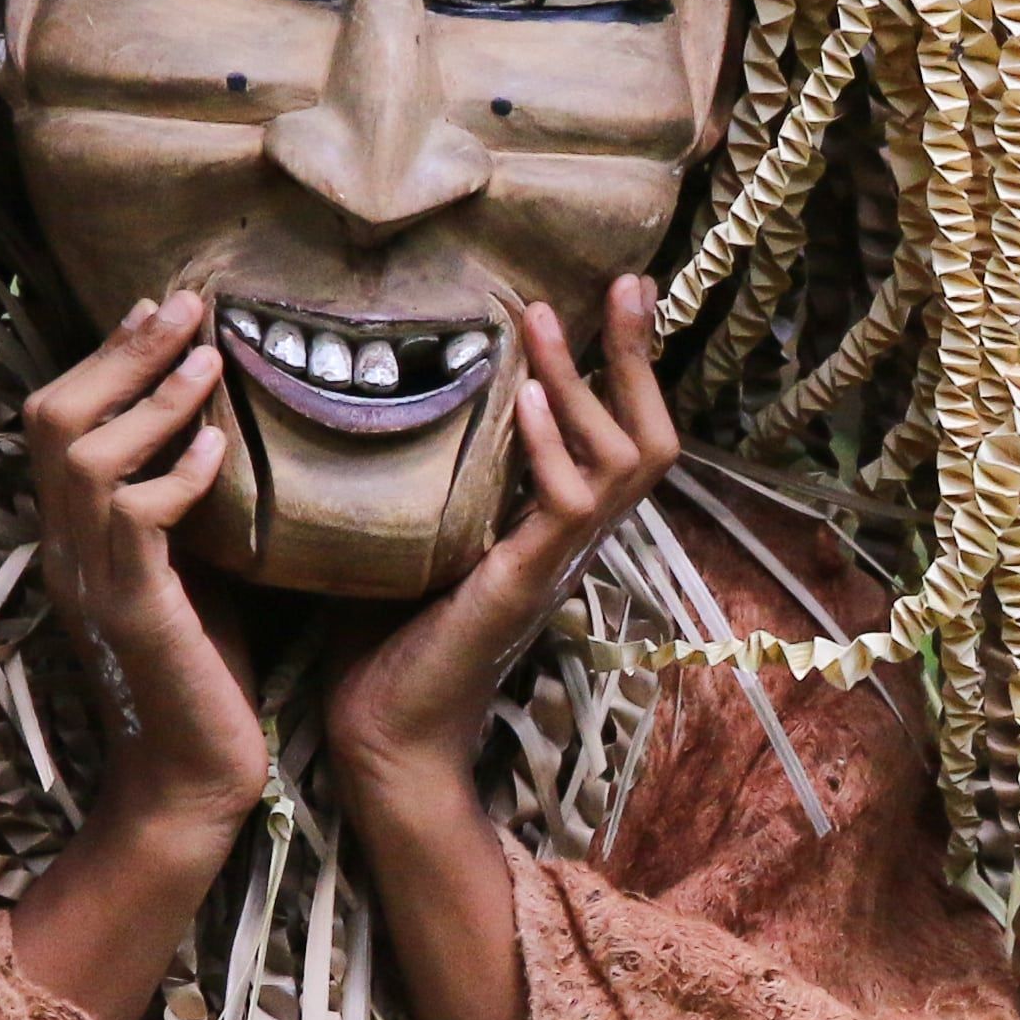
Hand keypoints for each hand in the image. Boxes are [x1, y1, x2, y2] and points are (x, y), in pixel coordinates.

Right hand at [22, 290, 268, 838]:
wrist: (193, 781)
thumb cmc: (208, 677)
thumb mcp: (199, 571)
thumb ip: (191, 507)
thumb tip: (232, 429)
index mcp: (78, 535)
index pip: (60, 422)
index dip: (105, 357)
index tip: (162, 309)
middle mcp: (68, 548)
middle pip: (54, 419)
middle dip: (120, 351)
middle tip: (183, 303)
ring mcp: (93, 579)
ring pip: (85, 455)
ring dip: (152, 397)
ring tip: (209, 357)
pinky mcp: (134, 612)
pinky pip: (136, 522)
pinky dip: (179, 477)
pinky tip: (224, 451)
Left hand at [329, 279, 681, 812]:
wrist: (382, 737)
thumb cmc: (382, 643)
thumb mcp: (405, 532)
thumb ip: (414, 470)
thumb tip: (368, 387)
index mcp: (552, 526)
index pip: (618, 435)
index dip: (626, 367)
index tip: (609, 296)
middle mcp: (571, 539)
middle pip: (651, 439)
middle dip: (638, 356)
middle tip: (623, 281)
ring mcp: (556, 560)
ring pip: (626, 461)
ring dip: (587, 382)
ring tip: (546, 320)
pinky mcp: (526, 582)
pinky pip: (568, 505)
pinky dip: (549, 445)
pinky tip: (518, 398)